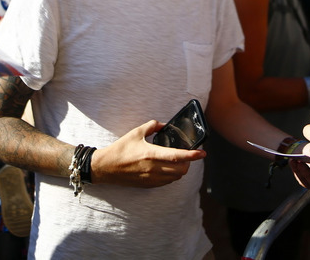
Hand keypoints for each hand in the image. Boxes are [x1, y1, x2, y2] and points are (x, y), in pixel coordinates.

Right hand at [90, 120, 205, 187]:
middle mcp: (153, 168)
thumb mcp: (136, 132)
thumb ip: (153, 126)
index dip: (192, 155)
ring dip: (181, 169)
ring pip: (176, 177)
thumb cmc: (120, 149)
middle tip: (188, 155)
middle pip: (181, 169)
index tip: (203, 153)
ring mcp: (151, 178)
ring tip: (178, 161)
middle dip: (188, 162)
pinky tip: (167, 168)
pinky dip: (172, 175)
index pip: (177, 156)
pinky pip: (167, 182)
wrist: (106, 168)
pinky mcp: (148, 185)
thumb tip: (164, 125)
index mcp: (151, 154)